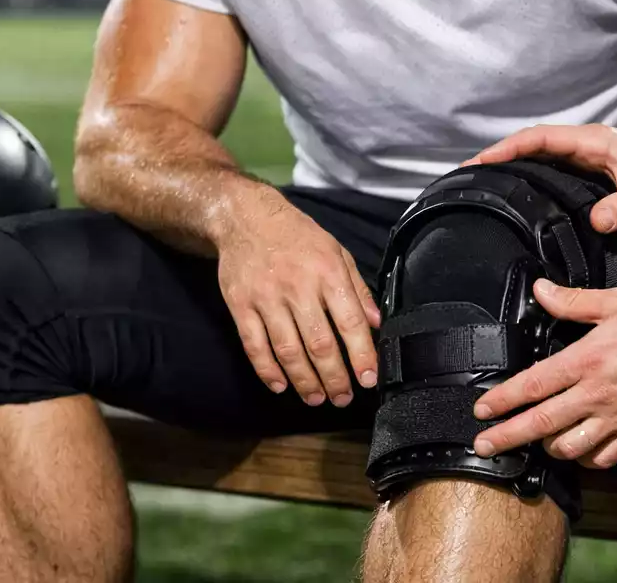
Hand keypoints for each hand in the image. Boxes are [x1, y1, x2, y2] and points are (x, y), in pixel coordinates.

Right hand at [216, 195, 381, 407]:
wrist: (247, 218)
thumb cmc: (299, 237)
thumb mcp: (337, 252)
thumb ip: (358, 289)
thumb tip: (376, 323)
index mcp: (328, 273)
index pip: (350, 322)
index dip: (361, 355)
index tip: (369, 379)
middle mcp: (298, 287)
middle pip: (319, 344)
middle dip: (334, 378)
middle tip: (343, 399)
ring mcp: (266, 298)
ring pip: (288, 350)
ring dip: (305, 381)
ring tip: (317, 398)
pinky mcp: (240, 305)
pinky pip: (254, 345)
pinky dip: (268, 370)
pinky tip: (281, 386)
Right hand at [467, 124, 616, 232]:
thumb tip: (597, 220)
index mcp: (596, 141)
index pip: (542, 138)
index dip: (509, 148)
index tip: (480, 161)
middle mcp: (589, 146)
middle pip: (534, 146)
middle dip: (501, 157)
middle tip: (468, 175)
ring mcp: (591, 160)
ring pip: (543, 160)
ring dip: (515, 168)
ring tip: (484, 186)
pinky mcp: (595, 176)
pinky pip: (555, 173)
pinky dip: (533, 180)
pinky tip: (522, 198)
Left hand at [470, 279, 616, 468]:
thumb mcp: (616, 302)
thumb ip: (573, 301)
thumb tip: (540, 290)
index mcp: (588, 360)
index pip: (534, 384)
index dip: (503, 399)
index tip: (482, 409)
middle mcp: (597, 395)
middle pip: (542, 423)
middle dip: (507, 436)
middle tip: (484, 445)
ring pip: (570, 447)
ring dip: (548, 447)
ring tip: (536, 442)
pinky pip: (602, 459)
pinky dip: (585, 459)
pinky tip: (578, 449)